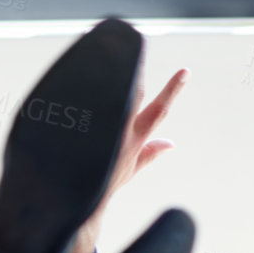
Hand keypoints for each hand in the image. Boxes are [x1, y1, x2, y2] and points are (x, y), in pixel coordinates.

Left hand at [70, 68, 187, 252]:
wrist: (68, 199)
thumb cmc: (101, 182)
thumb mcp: (129, 170)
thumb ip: (150, 154)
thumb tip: (171, 143)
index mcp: (134, 139)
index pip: (159, 111)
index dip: (173, 90)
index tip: (185, 70)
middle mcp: (117, 130)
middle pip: (130, 93)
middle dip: (132, 74)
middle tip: (133, 53)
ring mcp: (95, 128)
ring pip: (105, 94)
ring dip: (107, 79)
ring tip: (106, 58)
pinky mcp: (73, 126)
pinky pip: (76, 101)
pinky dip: (77, 89)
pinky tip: (72, 77)